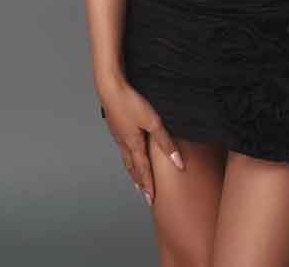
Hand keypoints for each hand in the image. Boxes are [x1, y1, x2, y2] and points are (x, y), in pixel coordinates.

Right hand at [98, 76, 184, 204]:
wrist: (110, 88)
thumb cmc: (130, 103)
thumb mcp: (153, 122)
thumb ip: (165, 142)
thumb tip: (178, 162)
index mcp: (133, 145)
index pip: (143, 170)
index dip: (148, 185)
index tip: (151, 198)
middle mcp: (124, 143)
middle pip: (132, 167)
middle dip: (139, 181)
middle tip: (143, 193)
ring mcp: (117, 134)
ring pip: (126, 157)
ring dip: (132, 169)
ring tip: (135, 177)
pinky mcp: (115, 125)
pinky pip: (122, 146)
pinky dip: (127, 155)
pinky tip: (127, 150)